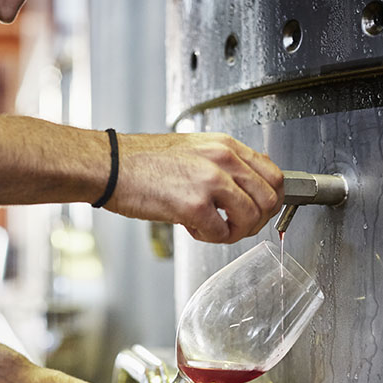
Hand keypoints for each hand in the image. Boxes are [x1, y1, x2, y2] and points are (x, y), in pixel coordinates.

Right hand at [110, 132, 283, 243]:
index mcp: (224, 145)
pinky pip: (221, 233)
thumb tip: (245, 185)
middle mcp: (222, 160)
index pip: (273, 174)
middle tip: (238, 226)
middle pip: (269, 199)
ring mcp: (210, 182)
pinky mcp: (193, 205)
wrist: (110, 166)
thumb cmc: (142, 161)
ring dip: (235, 232)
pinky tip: (192, 228)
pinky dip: (210, 238)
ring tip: (214, 228)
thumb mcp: (192, 149)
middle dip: (257, 220)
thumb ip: (223, 164)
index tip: (260, 210)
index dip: (271, 199)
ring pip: (250, 218)